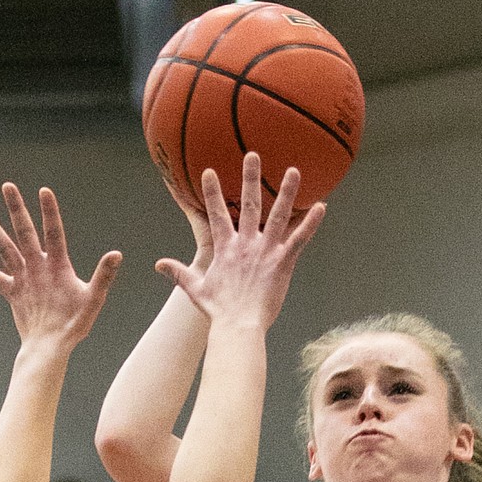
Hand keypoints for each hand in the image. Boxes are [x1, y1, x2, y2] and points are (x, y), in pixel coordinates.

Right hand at [0, 184, 121, 351]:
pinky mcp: (13, 292)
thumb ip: (103, 276)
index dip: (49, 213)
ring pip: (6, 248)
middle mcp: (39, 266)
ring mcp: (24, 277)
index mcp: (58, 266)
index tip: (44, 191)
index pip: (54, 233)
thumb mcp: (92, 299)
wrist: (52, 346)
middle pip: (26, 233)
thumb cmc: (75, 324)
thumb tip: (117, 254)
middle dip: (17, 210)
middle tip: (8, 186)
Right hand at [156, 154, 323, 332]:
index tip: (209, 172)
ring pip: (278, 215)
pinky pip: (299, 239)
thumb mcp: (196, 289)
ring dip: (286, 192)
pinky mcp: (283, 263)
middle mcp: (246, 244)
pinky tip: (322, 207)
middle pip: (250, 205)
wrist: (238, 326)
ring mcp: (265, 251)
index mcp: (226, 249)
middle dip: (251, 179)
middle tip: (253, 155)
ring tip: (294, 171)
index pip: (217, 214)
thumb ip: (179, 273)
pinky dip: (311, 223)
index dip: (213, 193)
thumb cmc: (219, 311)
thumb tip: (159, 265)